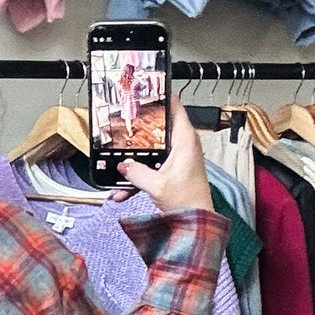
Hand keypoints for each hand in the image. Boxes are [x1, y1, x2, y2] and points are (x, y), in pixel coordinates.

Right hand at [112, 97, 213, 214]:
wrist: (196, 223)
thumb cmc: (189, 203)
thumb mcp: (156, 185)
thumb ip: (136, 173)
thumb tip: (123, 165)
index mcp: (184, 139)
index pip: (174, 105)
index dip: (159, 95)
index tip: (144, 90)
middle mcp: (183, 145)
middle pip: (159, 125)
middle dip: (140, 126)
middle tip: (124, 122)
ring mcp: (177, 158)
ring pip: (152, 148)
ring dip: (135, 157)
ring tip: (119, 160)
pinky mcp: (172, 171)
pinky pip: (151, 168)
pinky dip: (137, 177)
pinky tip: (122, 190)